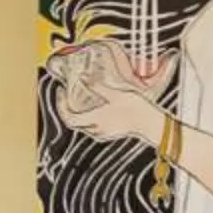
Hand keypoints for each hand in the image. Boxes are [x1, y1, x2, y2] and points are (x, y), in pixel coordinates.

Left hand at [51, 41, 166, 144]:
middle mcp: (96, 129)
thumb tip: (83, 78)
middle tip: (66, 96)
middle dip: (66, 109)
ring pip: (83, 126)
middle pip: (73, 122)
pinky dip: (89, 118)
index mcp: (95, 119)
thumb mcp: (116, 94)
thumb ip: (98, 87)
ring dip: (78, 114)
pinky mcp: (111, 133)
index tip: (61, 92)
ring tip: (79, 100)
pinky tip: (95, 110)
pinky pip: (93, 128)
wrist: (152, 123)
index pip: (68, 117)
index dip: (60, 105)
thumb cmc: (137, 109)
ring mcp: (104, 133)